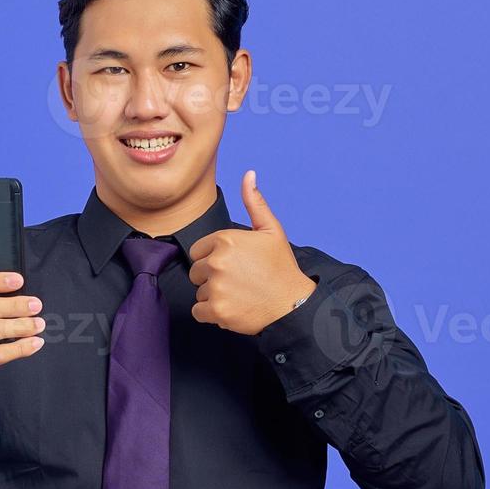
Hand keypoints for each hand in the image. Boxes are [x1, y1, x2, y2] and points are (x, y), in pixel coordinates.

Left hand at [189, 171, 315, 335]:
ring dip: (214, 296)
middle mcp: (217, 262)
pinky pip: (198, 312)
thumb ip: (254, 202)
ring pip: (199, 292)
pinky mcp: (216, 310)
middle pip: (196, 272)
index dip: (214, 259)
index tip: (235, 266)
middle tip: (238, 282)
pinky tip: (232, 308)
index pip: (198, 251)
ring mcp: (216, 287)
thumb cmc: (281, 267)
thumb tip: (248, 174)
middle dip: (212, 278)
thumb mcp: (270, 230)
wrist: (293, 304)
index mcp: (225, 239)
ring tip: (239, 295)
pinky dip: (211, 314)